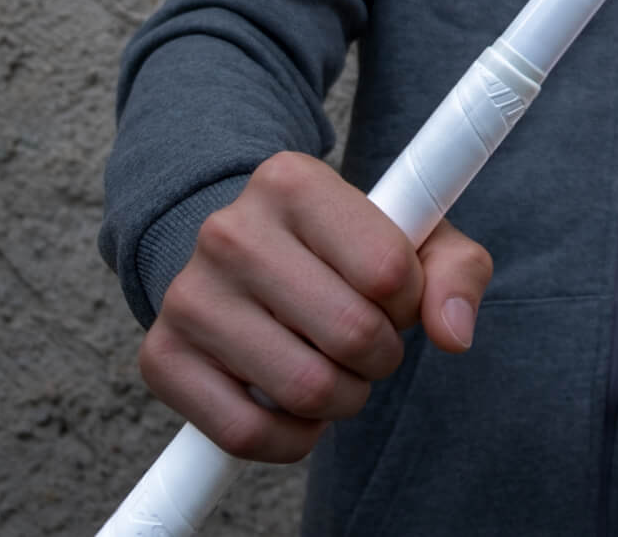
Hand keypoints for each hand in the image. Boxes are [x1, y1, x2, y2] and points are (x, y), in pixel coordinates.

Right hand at [137, 150, 492, 462]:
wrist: (243, 253)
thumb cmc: (344, 246)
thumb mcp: (412, 236)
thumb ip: (455, 272)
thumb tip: (454, 333)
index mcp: (294, 179)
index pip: (389, 270)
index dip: (411, 301)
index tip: (397, 295)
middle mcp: (231, 229)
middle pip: (351, 333)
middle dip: (382, 356)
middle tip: (372, 342)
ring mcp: (189, 294)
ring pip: (304, 388)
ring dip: (344, 399)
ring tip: (339, 369)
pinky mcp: (161, 356)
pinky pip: (247, 433)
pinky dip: (293, 439)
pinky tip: (299, 409)